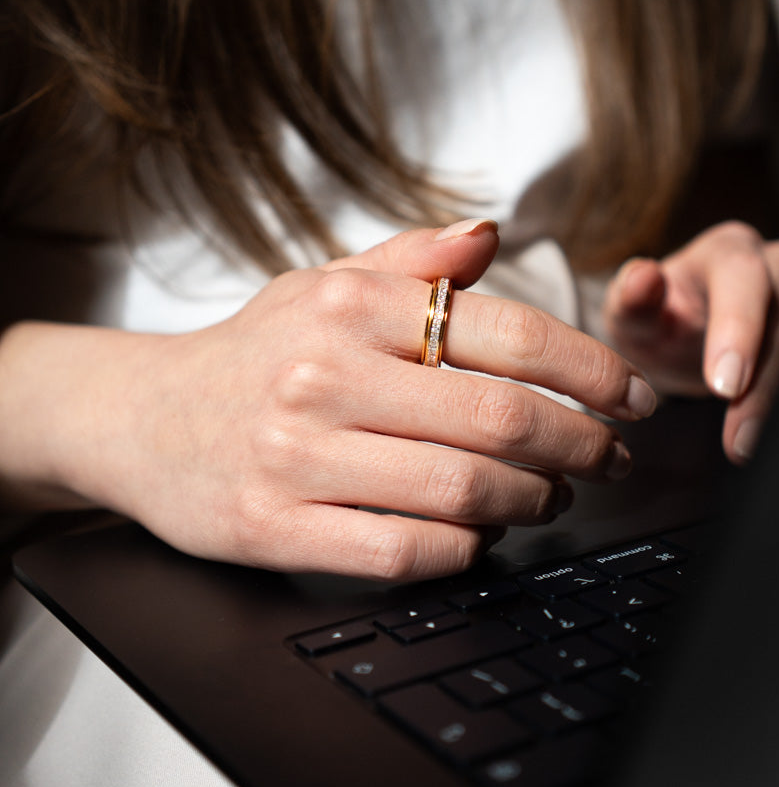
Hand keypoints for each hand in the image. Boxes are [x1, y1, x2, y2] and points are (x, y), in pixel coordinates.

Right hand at [47, 219, 655, 579]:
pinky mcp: (275, 528)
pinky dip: (464, 550)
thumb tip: (493, 234)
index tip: (634, 395)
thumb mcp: (321, 284)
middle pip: (501, 417)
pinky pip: (404, 552)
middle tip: (612, 455)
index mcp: (348, 304)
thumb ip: (412, 258)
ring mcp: (297, 456)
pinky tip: (480, 535)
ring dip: (533, 499)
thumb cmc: (252, 353)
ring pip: (463, 490)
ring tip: (552, 493)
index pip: (505, 330)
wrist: (136, 418)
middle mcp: (323, 373)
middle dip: (582, 442)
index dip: (591, 369)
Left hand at [602, 222, 778, 463]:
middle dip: (768, 378)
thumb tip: (641, 278)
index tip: (724, 386)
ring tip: (748, 445)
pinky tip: (770, 438)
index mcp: (728, 251)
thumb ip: (631, 298)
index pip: (744, 277)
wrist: (684, 334)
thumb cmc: (659, 316)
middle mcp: (777, 266)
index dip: (739, 329)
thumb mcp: (631, 311)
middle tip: (742, 436)